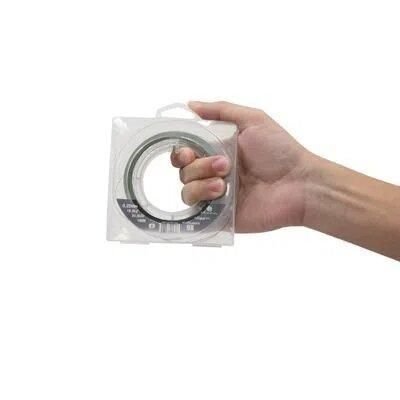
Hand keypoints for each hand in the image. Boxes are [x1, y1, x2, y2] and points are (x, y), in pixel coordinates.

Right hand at [171, 101, 314, 232]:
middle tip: (223, 164)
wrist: (299, 185)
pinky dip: (203, 201)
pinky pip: (197, 213)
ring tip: (224, 183)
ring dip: (201, 184)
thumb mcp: (253, 120)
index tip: (188, 151)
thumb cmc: (281, 152)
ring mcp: (217, 196)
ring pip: (187, 192)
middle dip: (197, 166)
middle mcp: (215, 173)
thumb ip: (221, 110)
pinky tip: (221, 194)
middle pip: (184, 171)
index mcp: (219, 151)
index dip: (181, 151)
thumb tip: (191, 105)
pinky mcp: (221, 216)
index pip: (186, 152)